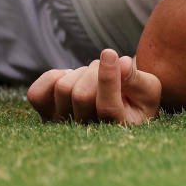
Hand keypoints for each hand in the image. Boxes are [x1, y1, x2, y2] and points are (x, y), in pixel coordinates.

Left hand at [27, 49, 161, 123]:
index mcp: (119, 128)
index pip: (107, 106)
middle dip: (96, 70)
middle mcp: (87, 133)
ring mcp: (63, 126)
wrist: (121, 108)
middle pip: (81, 94)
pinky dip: (54, 76)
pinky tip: (72, 78)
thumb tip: (122, 62)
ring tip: (94, 77)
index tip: (110, 52)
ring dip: (81, 72)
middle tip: (109, 66)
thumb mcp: (148, 89)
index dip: (107, 78)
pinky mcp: (45, 115)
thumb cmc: (137, 99)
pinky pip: (37, 94)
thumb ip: (136, 79)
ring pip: (63, 89)